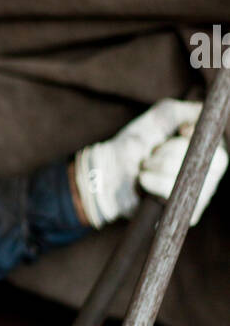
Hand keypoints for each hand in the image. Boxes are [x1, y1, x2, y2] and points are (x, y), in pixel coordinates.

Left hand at [73, 98, 227, 228]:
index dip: (199, 138)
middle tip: (153, 153)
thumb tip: (205, 112)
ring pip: (190, 177)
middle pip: (210, 162)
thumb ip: (185, 111)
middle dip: (172, 152)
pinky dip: (155, 184)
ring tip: (145, 167)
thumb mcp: (160, 117)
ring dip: (160, 167)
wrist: (108, 172)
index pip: (218, 146)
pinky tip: (144, 182)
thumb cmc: (135, 144)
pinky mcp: (184, 214)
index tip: (181, 131)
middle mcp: (208, 175)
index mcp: (205, 153)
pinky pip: (177, 196)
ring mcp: (198, 196)